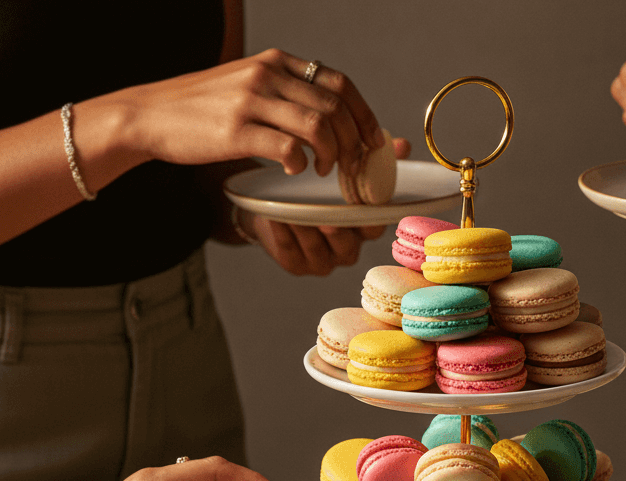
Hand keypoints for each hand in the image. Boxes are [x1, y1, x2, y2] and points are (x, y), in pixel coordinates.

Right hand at [123, 49, 384, 178]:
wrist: (151, 115)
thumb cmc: (204, 109)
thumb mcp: (250, 86)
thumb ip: (287, 94)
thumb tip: (330, 118)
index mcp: (276, 62)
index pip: (339, 83)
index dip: (364, 115)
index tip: (374, 142)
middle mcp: (267, 74)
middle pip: (335, 107)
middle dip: (353, 142)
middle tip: (352, 168)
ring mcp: (251, 101)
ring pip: (318, 126)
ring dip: (332, 155)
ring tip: (325, 172)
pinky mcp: (236, 130)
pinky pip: (287, 149)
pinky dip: (300, 165)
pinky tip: (294, 173)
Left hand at [234, 136, 411, 274]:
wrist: (274, 207)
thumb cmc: (315, 191)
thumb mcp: (343, 173)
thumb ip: (373, 160)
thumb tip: (404, 145)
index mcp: (362, 230)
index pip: (374, 228)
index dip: (369, 220)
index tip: (360, 204)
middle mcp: (346, 250)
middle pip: (346, 244)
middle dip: (336, 232)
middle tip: (327, 220)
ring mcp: (321, 261)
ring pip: (317, 248)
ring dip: (306, 230)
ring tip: (294, 212)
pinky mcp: (296, 265)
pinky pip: (290, 249)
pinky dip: (284, 233)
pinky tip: (276, 218)